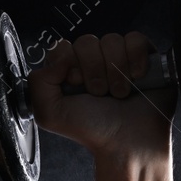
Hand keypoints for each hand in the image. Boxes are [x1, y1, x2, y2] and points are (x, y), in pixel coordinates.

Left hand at [28, 32, 176, 159]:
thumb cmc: (93, 129)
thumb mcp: (50, 114)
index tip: (76, 85)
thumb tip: (58, 56)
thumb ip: (38, 83)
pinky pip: (135, 39)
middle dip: (93, 71)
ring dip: (115, 71)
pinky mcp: (142, 55)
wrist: (130, 141)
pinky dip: (136, 60)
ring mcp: (117, 57)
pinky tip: (137, 79)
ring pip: (111, 40)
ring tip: (118, 94)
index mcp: (67, 73)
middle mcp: (91, 63)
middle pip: (86, 42)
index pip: (62, 47)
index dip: (69, 64)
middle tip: (99, 94)